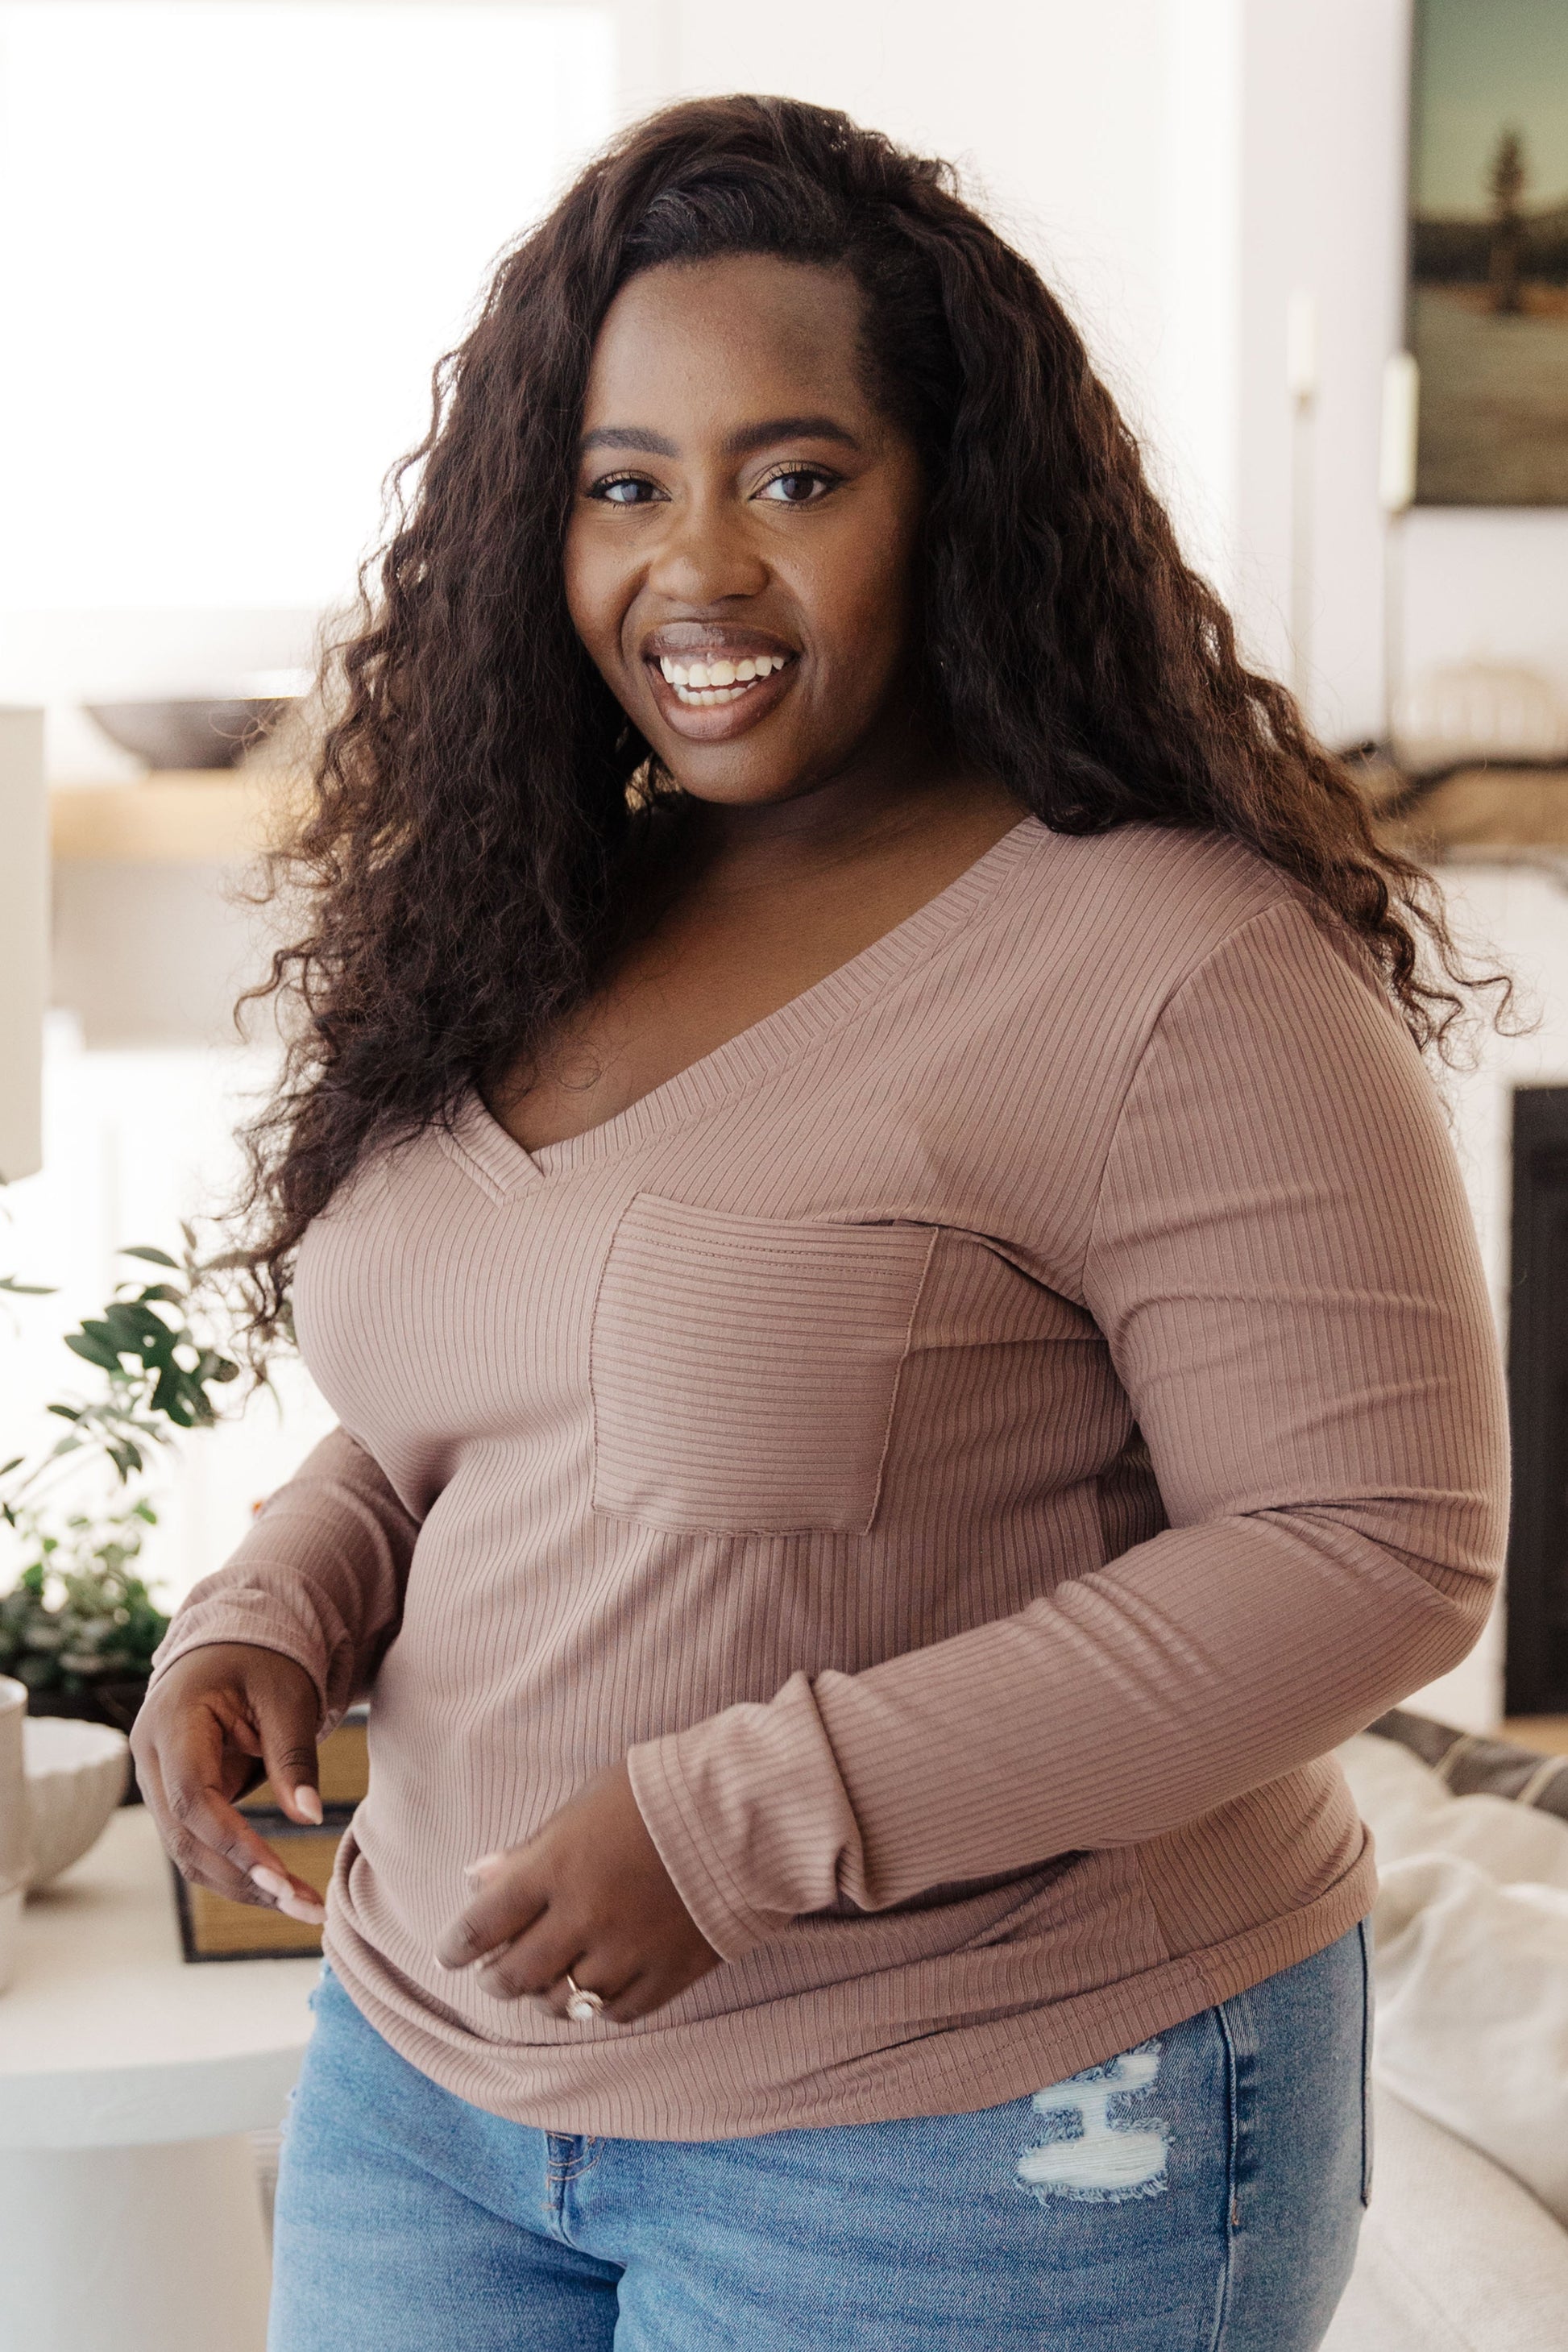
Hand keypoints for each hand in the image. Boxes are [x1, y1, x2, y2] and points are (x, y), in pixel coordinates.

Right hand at [131, 1642, 327, 1924]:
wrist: (232, 1645)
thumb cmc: (263, 1662)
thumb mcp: (287, 1696)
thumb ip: (292, 1756)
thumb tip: (309, 1817)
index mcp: (171, 1721)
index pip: (192, 1796)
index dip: (233, 1841)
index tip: (281, 1876)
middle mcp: (151, 1758)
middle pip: (185, 1837)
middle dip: (244, 1879)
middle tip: (306, 1907)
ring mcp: (156, 1782)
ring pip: (188, 1852)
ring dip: (243, 1885)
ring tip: (304, 1907)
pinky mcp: (175, 1800)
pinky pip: (198, 1845)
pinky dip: (238, 1871)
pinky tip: (282, 1890)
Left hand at [435, 1761, 719, 2021]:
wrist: (745, 1812)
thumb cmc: (657, 1794)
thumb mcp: (585, 1805)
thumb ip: (531, 1848)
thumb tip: (477, 1878)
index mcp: (556, 1867)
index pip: (483, 1923)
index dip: (456, 1946)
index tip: (448, 1956)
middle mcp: (584, 1918)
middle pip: (515, 1974)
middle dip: (494, 1979)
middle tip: (493, 1975)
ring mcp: (626, 1953)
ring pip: (562, 2003)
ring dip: (542, 1997)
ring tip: (544, 1983)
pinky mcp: (667, 1976)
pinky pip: (616, 2012)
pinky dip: (598, 2005)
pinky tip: (596, 1989)